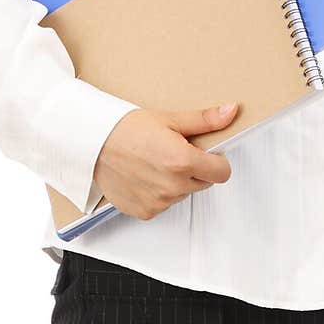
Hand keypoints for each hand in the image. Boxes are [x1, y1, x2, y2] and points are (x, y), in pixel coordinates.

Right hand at [92, 102, 239, 220]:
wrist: (93, 143)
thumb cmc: (127, 128)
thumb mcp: (169, 119)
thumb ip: (204, 120)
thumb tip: (231, 112)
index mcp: (183, 161)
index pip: (222, 173)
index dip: (216, 161)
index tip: (204, 154)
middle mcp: (173, 186)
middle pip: (203, 183)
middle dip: (195, 170)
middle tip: (173, 153)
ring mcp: (159, 202)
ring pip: (182, 194)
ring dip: (176, 182)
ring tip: (155, 163)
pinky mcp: (145, 212)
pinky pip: (163, 204)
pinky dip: (158, 193)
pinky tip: (144, 176)